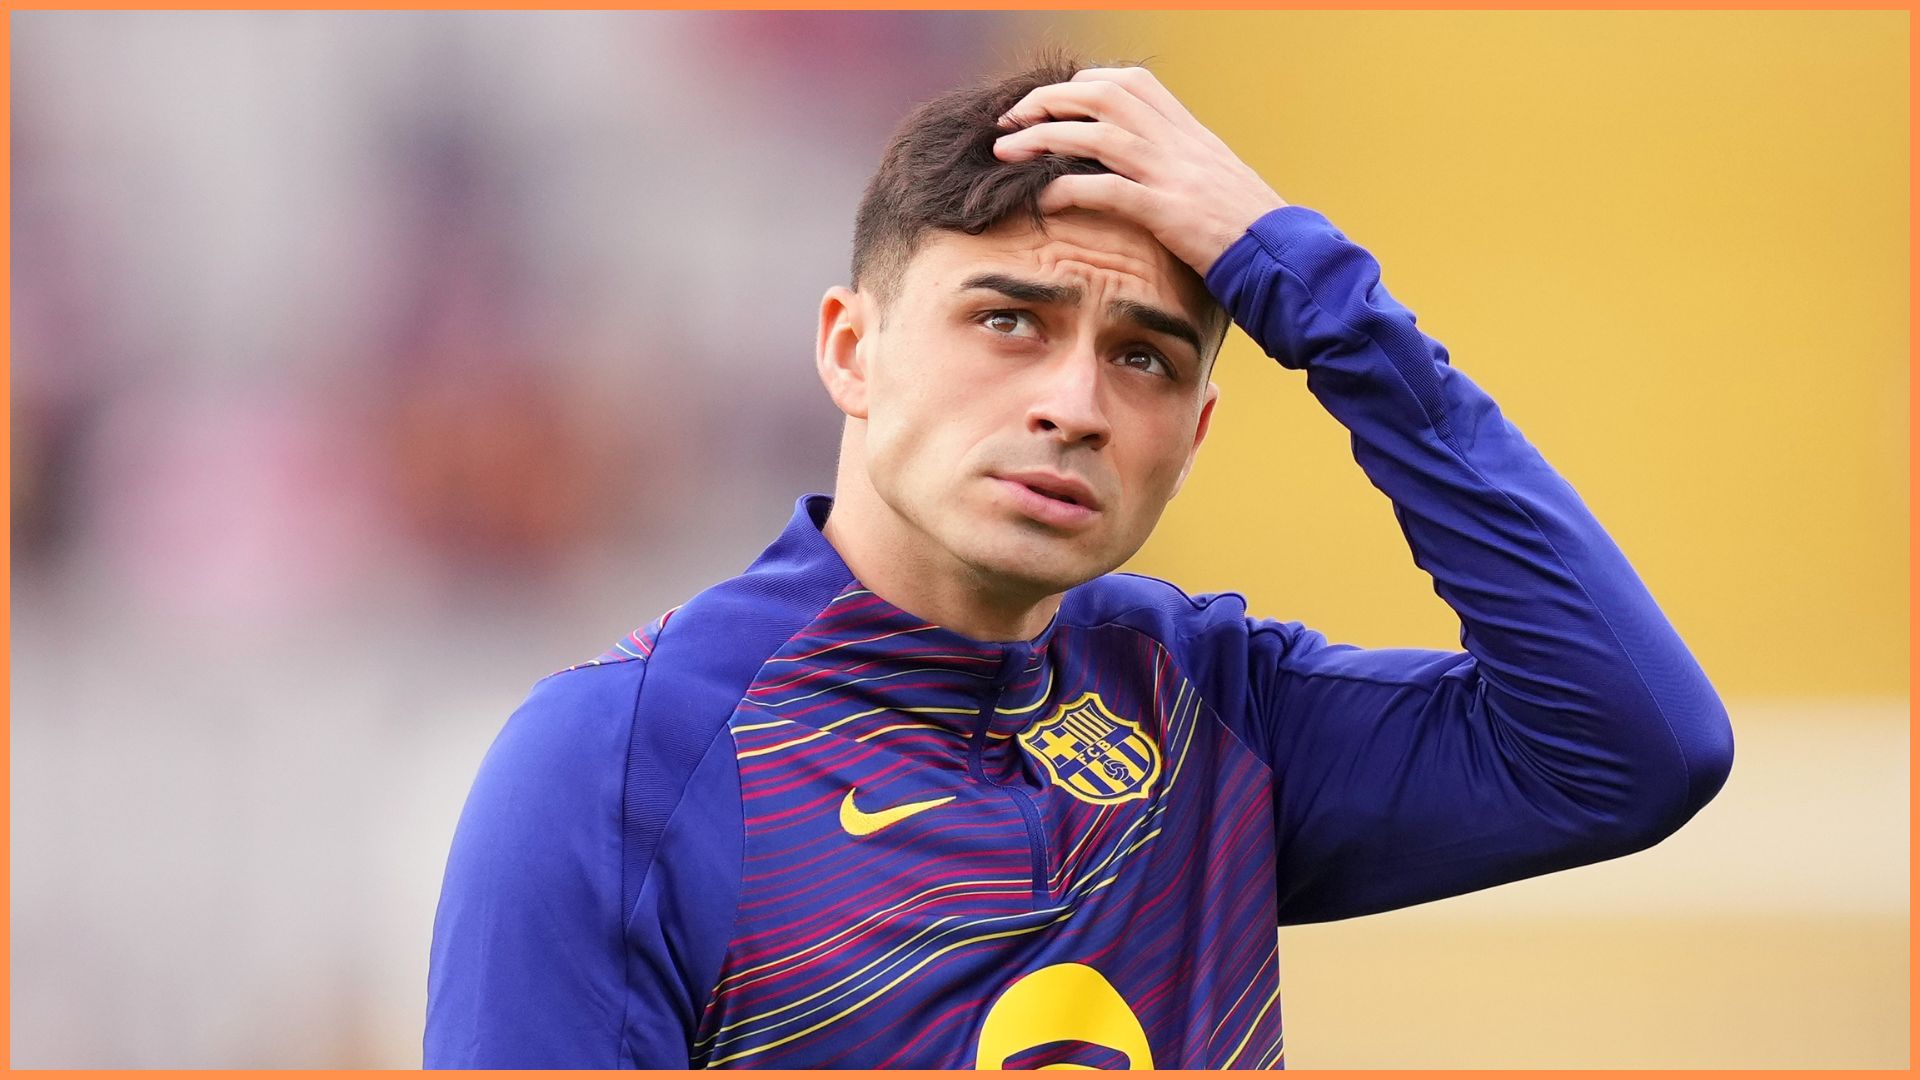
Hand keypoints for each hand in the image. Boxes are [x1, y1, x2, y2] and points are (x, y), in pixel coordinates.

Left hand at [992, 67, 1288, 277]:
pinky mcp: (1170, 213)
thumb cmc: (1248, 232)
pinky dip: (1067, 188)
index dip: (1083, 85)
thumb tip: (1142, 166)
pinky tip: (1041, 198)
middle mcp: (1180, 143)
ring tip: (1007, 153)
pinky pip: (1107, 190)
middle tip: (1010, 120)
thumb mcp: (1214, 183)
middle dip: (1049, 101)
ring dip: (1044, 138)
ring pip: (1097, 134)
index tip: (1051, 102)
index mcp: (1190, 133)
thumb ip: (1180, 166)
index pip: (1130, 83)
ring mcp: (1175, 175)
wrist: (1286, 259)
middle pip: (1104, 96)